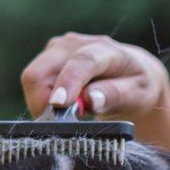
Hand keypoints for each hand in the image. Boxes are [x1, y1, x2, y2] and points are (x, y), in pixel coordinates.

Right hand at [21, 32, 169, 120]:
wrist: (132, 74)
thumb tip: (91, 99)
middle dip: (44, 102)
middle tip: (62, 125)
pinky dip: (42, 99)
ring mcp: (58, 48)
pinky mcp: (48, 56)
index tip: (59, 104)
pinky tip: (64, 106)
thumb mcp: (137, 95)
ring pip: (33, 78)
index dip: (68, 82)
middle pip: (41, 71)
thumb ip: (115, 95)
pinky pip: (33, 82)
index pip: (82, 62)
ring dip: (43, 103)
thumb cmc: (137, 86)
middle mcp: (76, 43)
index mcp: (105, 50)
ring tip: (70, 115)